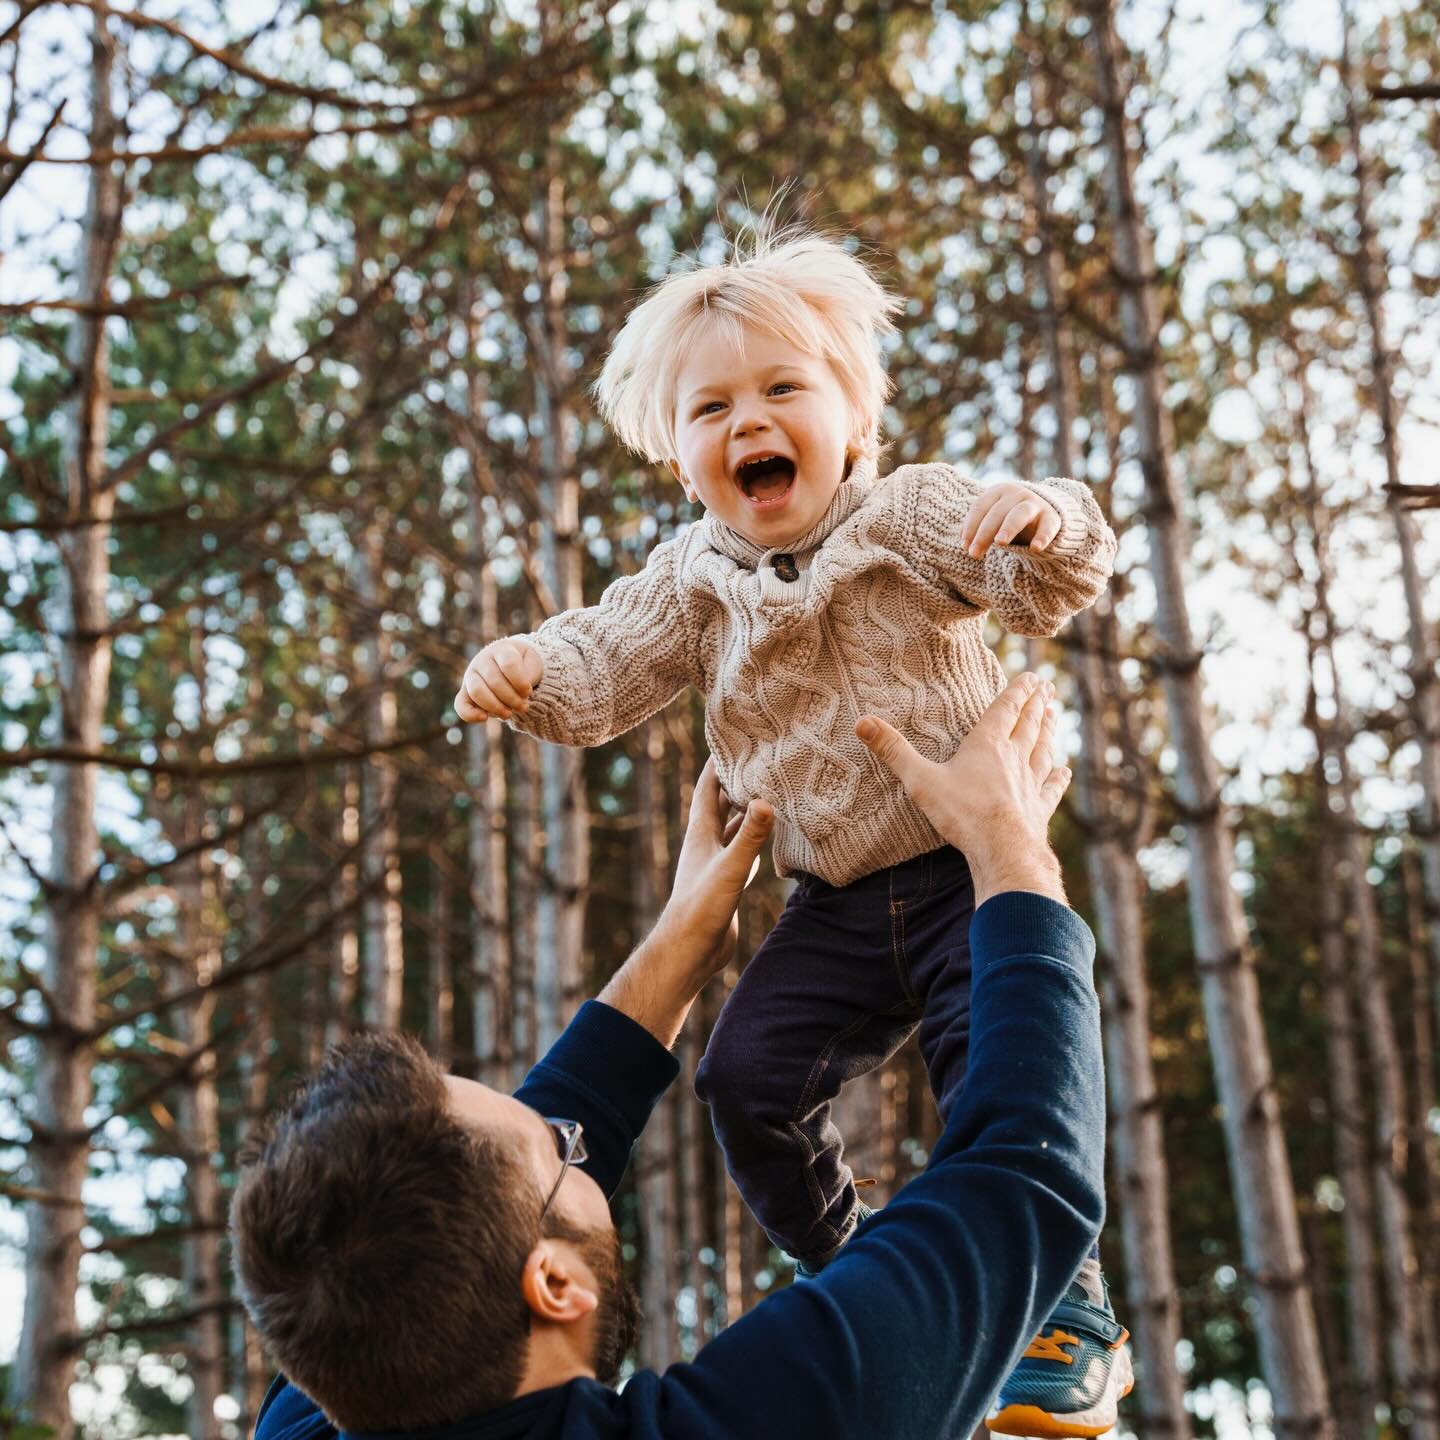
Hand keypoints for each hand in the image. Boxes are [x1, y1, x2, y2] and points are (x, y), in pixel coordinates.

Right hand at [455, 638, 544, 721]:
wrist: (511, 665)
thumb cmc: (524, 665)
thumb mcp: (533, 665)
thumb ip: (529, 676)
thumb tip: (520, 693)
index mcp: (502, 650)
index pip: (509, 664)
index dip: (520, 681)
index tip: (529, 692)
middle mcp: (482, 660)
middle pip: (494, 681)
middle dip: (512, 699)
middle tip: (524, 707)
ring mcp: (471, 675)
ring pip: (477, 692)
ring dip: (495, 707)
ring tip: (508, 714)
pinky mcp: (465, 692)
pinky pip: (460, 704)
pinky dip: (470, 714)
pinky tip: (484, 718)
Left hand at [659, 759, 773, 976]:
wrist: (689, 951)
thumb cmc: (701, 908)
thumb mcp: (730, 868)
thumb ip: (749, 836)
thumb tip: (765, 801)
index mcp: (700, 834)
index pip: (708, 787)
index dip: (718, 762)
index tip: (734, 737)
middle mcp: (706, 844)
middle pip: (721, 803)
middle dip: (737, 780)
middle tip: (759, 758)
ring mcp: (716, 863)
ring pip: (733, 827)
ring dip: (747, 810)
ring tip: (770, 790)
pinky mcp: (727, 881)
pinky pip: (743, 851)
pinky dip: (755, 839)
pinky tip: (770, 837)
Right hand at [856, 673, 1069, 904]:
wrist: (1003, 850)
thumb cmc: (962, 813)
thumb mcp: (920, 779)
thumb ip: (893, 750)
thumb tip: (861, 721)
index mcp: (988, 744)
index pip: (1006, 709)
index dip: (1019, 691)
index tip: (1033, 676)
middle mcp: (1014, 758)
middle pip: (1029, 724)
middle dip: (1036, 704)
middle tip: (1047, 687)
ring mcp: (1030, 784)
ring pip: (1043, 749)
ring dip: (1048, 731)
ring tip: (1054, 715)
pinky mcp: (1039, 809)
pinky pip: (1051, 788)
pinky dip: (1058, 777)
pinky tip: (1064, 771)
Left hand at [960, 482, 1062, 557]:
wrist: (1043, 511)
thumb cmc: (1009, 516)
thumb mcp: (992, 517)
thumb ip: (977, 526)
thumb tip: (964, 542)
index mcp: (998, 491)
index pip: (980, 507)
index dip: (971, 527)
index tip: (965, 546)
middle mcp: (1016, 494)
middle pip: (997, 513)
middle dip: (984, 534)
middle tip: (974, 554)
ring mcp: (1035, 504)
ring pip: (1020, 514)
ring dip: (1009, 527)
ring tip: (1000, 543)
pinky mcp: (1052, 518)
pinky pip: (1047, 527)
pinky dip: (1042, 536)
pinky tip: (1035, 548)